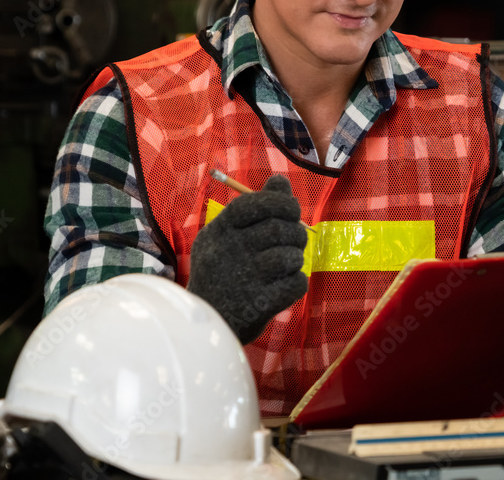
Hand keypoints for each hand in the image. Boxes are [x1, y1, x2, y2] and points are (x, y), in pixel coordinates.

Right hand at [188, 175, 307, 344]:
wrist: (208, 323)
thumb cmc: (222, 272)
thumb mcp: (227, 236)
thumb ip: (255, 208)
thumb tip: (280, 180)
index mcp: (219, 231)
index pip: (254, 203)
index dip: (281, 202)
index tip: (292, 210)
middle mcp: (228, 252)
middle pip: (277, 228)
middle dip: (295, 232)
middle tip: (294, 240)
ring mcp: (243, 279)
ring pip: (290, 256)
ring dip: (296, 258)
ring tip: (286, 264)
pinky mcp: (259, 305)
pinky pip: (296, 283)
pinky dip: (296, 283)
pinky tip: (284, 285)